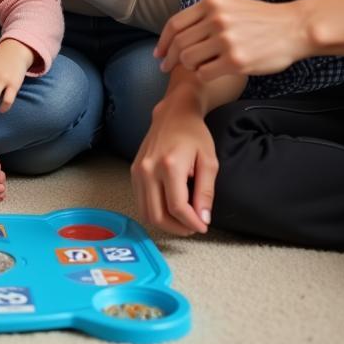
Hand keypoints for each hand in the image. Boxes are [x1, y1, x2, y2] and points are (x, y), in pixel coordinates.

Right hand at [130, 97, 216, 236]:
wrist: (173, 115)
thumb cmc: (194, 135)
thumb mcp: (209, 162)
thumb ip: (206, 192)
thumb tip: (202, 220)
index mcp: (169, 165)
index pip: (177, 207)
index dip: (192, 223)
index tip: (203, 226)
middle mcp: (148, 170)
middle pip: (157, 215)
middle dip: (177, 228)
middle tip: (193, 227)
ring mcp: (137, 172)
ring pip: (146, 212)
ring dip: (165, 224)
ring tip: (183, 220)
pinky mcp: (133, 173)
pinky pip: (141, 202)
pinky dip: (156, 212)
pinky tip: (170, 208)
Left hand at [156, 0, 308, 80]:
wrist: (295, 28)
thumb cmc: (262, 20)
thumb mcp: (230, 6)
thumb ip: (205, 15)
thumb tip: (179, 33)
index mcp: (211, 4)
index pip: (175, 24)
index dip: (163, 42)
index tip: (158, 54)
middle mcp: (216, 20)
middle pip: (180, 44)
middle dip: (170, 58)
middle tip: (166, 68)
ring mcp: (226, 40)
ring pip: (189, 59)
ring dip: (189, 67)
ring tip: (196, 68)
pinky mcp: (236, 61)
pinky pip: (205, 73)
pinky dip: (203, 76)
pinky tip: (210, 74)